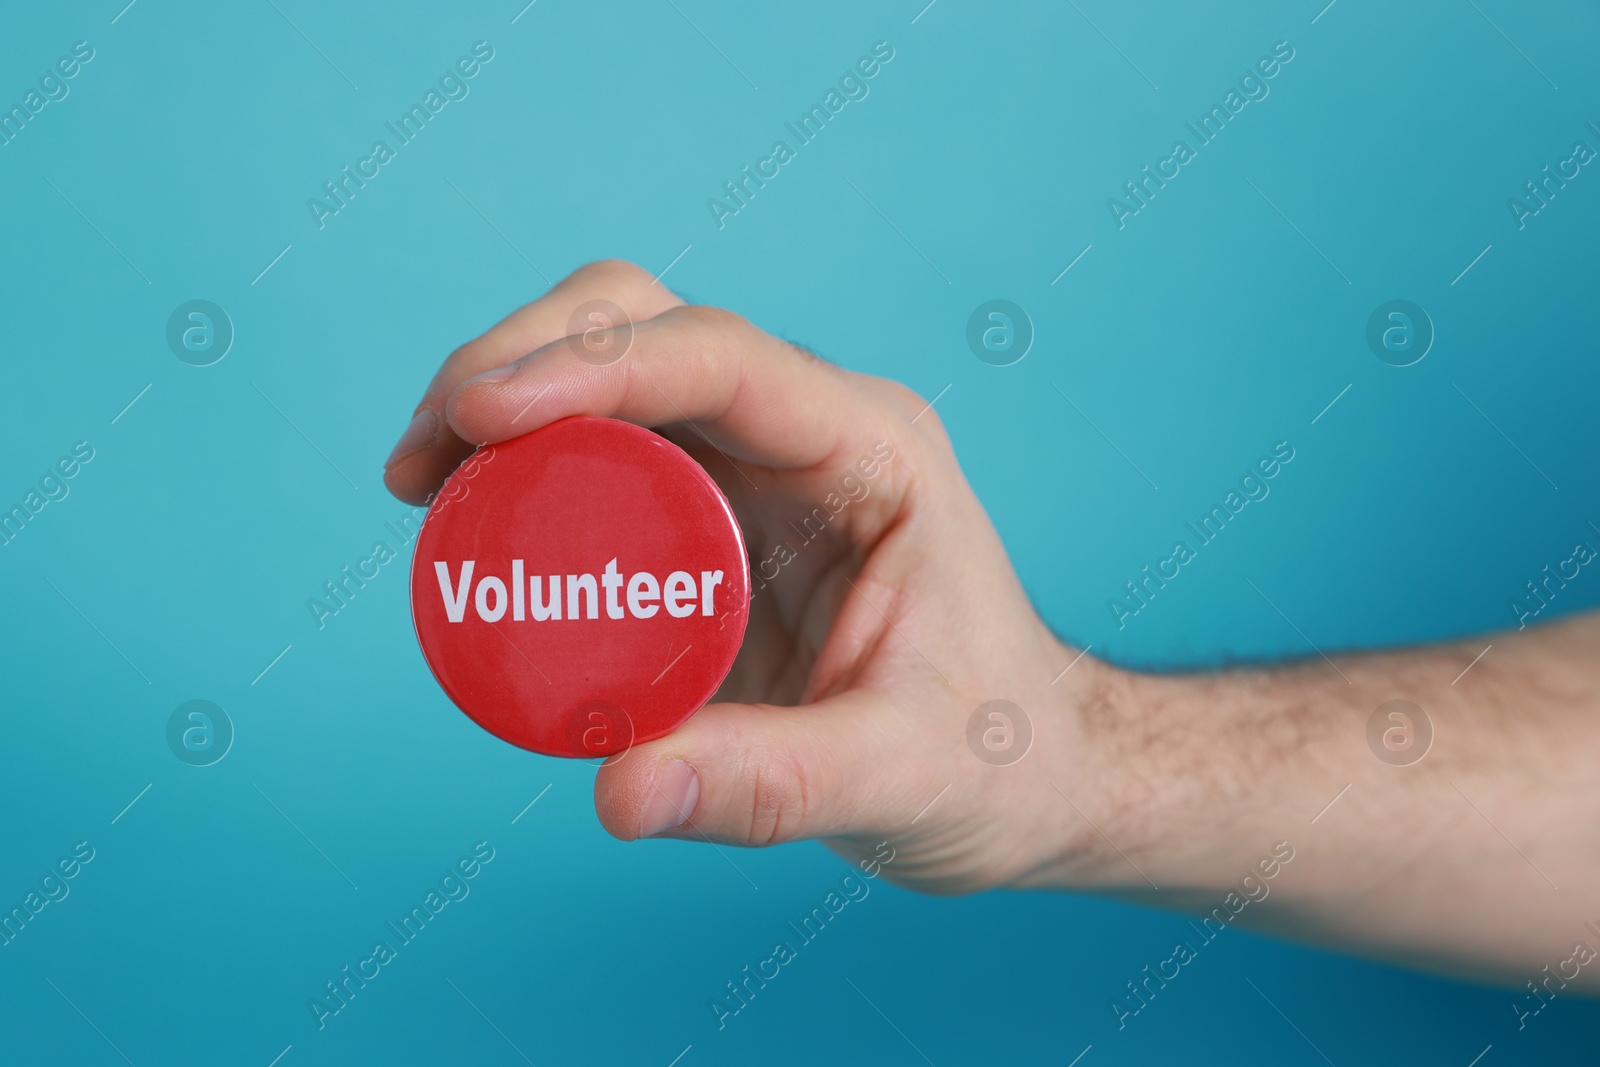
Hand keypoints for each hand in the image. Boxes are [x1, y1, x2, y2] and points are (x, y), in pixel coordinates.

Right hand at [384, 260, 1116, 893]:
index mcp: (872, 450)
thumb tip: (618, 795)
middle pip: (642, 325)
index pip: (720, 357)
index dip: (588, 365)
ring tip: (421, 485)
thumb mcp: (901, 776)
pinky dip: (526, 466)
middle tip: (425, 459)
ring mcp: (757, 466)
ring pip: (610, 369)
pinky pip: (604, 455)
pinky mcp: (716, 517)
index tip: (476, 415)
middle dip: (518, 361)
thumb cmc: (996, 758)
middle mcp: (808, 431)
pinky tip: (469, 519)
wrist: (1026, 771)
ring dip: (504, 399)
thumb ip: (771, 787)